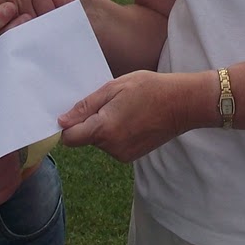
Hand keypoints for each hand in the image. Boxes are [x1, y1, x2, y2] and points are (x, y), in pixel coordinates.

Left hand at [59, 70, 197, 163]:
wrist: (182, 104)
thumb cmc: (149, 89)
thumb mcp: (114, 87)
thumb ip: (86, 106)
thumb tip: (62, 121)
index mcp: (104, 128)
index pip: (69, 138)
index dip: (67, 126)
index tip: (74, 113)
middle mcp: (111, 147)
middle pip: (85, 138)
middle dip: (91, 122)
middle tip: (110, 103)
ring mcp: (122, 154)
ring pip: (100, 142)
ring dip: (105, 128)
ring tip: (125, 110)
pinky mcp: (131, 157)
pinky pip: (113, 146)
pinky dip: (116, 134)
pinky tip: (132, 120)